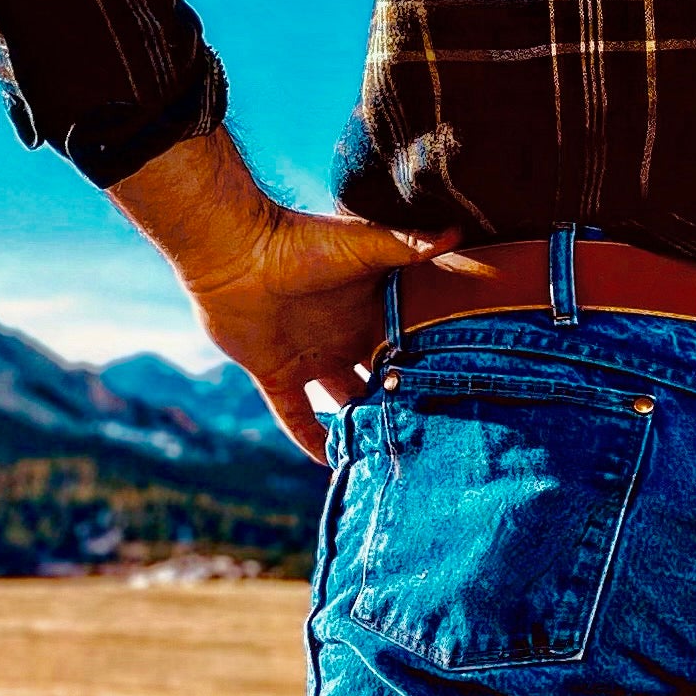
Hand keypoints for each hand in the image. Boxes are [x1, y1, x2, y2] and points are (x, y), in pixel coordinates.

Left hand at [108, 130, 467, 460]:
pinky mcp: (276, 374)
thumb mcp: (362, 246)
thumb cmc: (298, 242)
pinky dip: (311, 440)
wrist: (232, 251)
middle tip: (437, 434)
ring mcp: (311, 358)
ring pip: (346, 403)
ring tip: (394, 455)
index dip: (432, 366)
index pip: (410, 345)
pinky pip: (296, 416)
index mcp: (371, 311)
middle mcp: (345, 337)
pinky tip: (332, 465)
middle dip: (404, 401)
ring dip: (364, 425)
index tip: (463, 392)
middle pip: (383, 378)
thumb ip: (408, 244)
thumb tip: (457, 231)